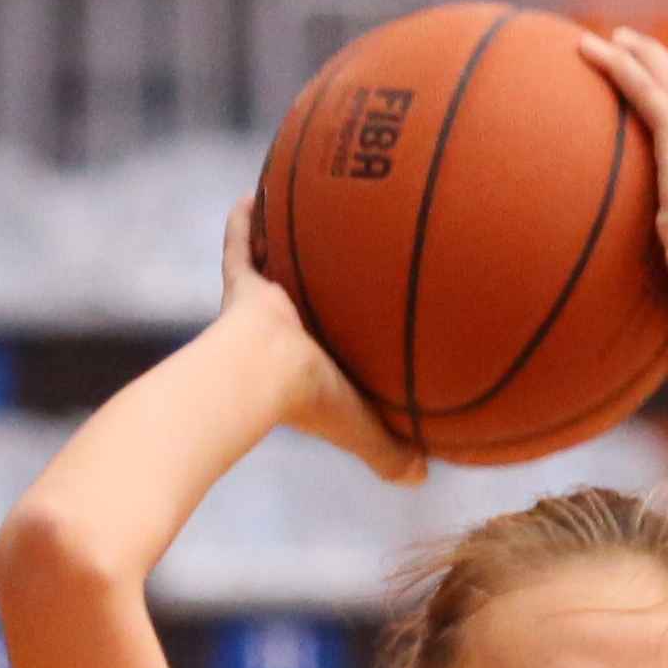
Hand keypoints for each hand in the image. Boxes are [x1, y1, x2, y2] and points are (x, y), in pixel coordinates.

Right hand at [214, 207, 420, 477]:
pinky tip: (253, 191)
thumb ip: (389, 451)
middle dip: (311, 290)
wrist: (267, 374)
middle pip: (302, 305)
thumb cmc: (314, 401)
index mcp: (309, 366)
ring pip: (274, 271)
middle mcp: (285, 333)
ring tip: (297, 216)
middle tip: (332, 265)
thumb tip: (424, 476)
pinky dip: (244, 222)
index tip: (353, 326)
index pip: (327, 353)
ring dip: (281, 249)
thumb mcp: (363, 426)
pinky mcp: (242, 285)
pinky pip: (243, 244)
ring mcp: (261, 307)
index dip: (339, 342)